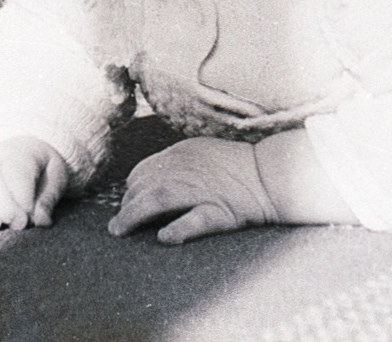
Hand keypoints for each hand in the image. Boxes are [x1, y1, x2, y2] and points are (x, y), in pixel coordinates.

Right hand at [0, 136, 68, 232]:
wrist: (20, 155)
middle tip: (17, 225)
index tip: (28, 218)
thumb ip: (49, 197)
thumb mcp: (55, 176)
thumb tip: (39, 220)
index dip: (20, 196)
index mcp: (16, 151)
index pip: (12, 169)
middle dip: (0, 205)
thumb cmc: (40, 170)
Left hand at [106, 136, 277, 244]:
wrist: (273, 174)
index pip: (142, 171)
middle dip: (127, 206)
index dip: (130, 190)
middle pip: (145, 186)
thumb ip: (175, 164)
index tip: (126, 204)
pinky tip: (164, 238)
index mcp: (181, 154)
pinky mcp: (220, 211)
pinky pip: (196, 220)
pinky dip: (178, 229)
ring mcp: (203, 190)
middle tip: (118, 226)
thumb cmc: (236, 166)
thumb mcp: (201, 152)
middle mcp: (187, 169)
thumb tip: (147, 181)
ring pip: (160, 199)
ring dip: (135, 215)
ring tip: (121, 231)